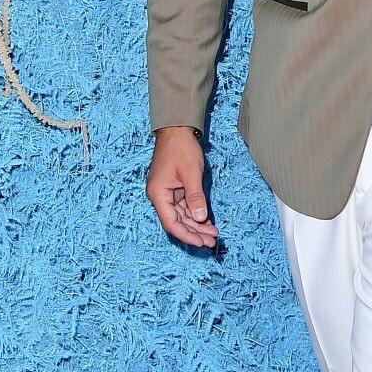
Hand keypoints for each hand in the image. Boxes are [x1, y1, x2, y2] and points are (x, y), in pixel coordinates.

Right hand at [147, 126, 219, 248]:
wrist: (177, 130)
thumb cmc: (181, 148)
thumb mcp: (191, 173)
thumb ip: (195, 197)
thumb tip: (200, 219)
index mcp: (158, 194)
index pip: (171, 222)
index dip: (186, 235)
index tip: (200, 242)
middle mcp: (160, 196)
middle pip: (177, 221)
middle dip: (195, 232)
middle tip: (212, 241)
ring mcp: (167, 192)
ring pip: (182, 215)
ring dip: (197, 225)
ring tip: (213, 234)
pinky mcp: (175, 188)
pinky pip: (185, 206)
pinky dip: (196, 214)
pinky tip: (207, 222)